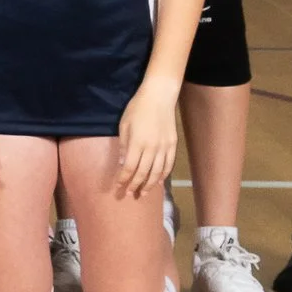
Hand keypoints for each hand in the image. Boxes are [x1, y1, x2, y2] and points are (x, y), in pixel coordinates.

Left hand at [113, 80, 178, 199]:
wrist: (159, 97)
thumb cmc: (137, 108)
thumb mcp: (124, 125)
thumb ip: (124, 145)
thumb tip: (122, 163)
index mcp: (137, 143)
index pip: (129, 168)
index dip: (123, 179)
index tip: (118, 187)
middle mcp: (151, 148)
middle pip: (143, 173)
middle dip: (135, 185)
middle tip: (130, 194)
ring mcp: (164, 147)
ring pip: (157, 172)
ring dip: (150, 184)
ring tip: (143, 193)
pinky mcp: (173, 145)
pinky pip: (168, 164)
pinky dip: (163, 175)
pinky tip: (158, 181)